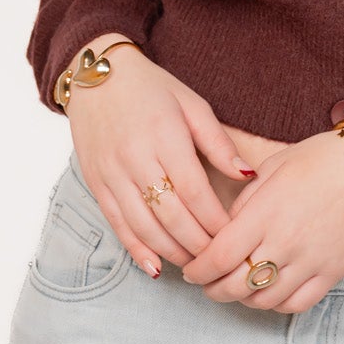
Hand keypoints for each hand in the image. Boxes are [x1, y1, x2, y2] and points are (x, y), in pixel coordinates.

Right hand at [68, 46, 264, 274]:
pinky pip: (117, 225)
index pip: (195, 191)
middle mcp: (135, 159)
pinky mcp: (96, 184)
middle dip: (198, 243)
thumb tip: (248, 176)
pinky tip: (154, 266)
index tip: (234, 236)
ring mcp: (112, 174)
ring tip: (194, 265)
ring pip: (143, 226)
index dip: (215, 220)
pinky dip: (136, 249)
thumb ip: (219, 144)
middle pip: (170, 215)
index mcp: (164, 137)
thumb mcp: (192, 105)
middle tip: (219, 259)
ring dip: (171, 251)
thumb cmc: (151, 89)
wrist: (96, 76)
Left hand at [179, 127, 343, 313]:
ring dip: (242, 299)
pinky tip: (269, 292)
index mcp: (265, 212)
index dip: (197, 270)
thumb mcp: (274, 167)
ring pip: (264, 300)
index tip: (190, 270)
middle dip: (213, 289)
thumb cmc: (321, 159)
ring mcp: (311, 261)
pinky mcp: (333, 272)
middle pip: (235, 285)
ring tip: (236, 288)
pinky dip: (276, 304)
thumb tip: (223, 229)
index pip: (218, 256)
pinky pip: (297, 304)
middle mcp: (286, 242)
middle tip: (207, 283)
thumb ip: (245, 202)